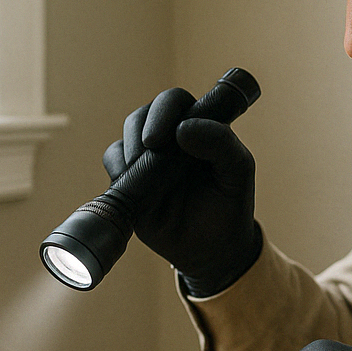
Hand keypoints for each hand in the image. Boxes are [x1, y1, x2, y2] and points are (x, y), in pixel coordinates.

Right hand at [103, 87, 259, 295]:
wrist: (211, 249)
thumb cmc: (229, 204)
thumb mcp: (237, 173)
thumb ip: (221, 144)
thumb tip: (183, 128)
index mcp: (199, 126)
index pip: (176, 101)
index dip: (166, 111)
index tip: (170, 135)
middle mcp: (171, 136)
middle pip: (145, 113)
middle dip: (145, 127)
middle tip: (151, 148)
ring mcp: (148, 156)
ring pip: (128, 134)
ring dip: (133, 148)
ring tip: (148, 174)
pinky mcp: (130, 177)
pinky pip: (113, 159)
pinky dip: (119, 168)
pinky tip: (134, 185)